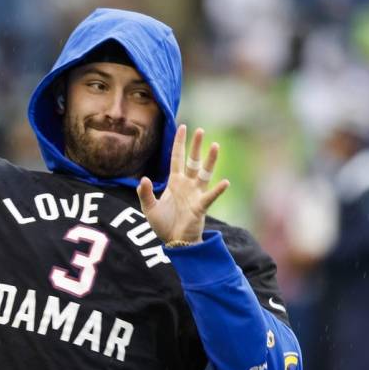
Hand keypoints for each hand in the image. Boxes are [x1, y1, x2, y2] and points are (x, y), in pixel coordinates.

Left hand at [136, 125, 229, 243]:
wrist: (175, 242)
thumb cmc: (163, 225)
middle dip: (195, 146)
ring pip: (204, 173)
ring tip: (215, 145)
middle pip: (192, 161)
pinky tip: (225, 182)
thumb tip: (143, 179)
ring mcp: (195, 194)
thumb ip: (144, 193)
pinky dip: (218, 190)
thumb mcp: (149, 208)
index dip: (179, 143)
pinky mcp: (200, 207)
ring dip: (210, 160)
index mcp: (174, 182)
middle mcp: (186, 185)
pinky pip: (210, 196)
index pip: (177, 158)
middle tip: (199, 130)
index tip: (182, 127)